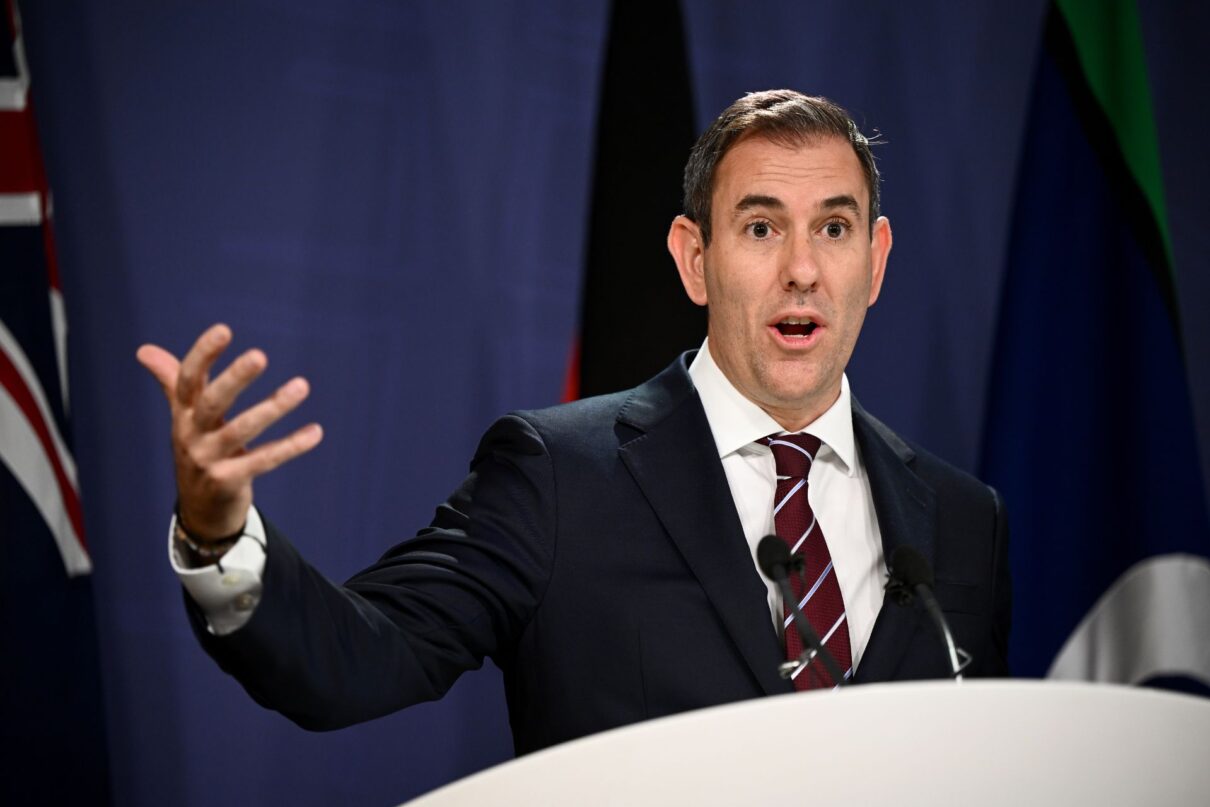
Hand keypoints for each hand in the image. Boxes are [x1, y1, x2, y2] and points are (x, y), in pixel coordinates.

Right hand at [136, 324, 322, 539]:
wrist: (200, 511)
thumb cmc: (198, 451)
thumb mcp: (184, 417)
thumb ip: (172, 381)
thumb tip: (143, 349)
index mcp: (183, 414)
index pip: (187, 380)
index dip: (202, 354)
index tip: (224, 329)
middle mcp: (191, 435)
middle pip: (212, 402)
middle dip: (234, 378)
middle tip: (260, 355)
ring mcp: (208, 460)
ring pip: (241, 430)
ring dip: (273, 407)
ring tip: (301, 386)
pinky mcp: (228, 482)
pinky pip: (263, 461)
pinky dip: (290, 446)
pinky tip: (315, 431)